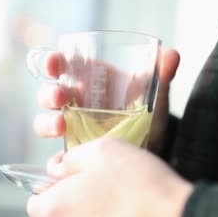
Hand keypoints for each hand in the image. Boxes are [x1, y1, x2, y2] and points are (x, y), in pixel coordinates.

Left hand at [27, 138, 192, 216]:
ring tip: (125, 213)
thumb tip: (59, 168)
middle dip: (77, 210)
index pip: (36, 202)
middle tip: (107, 194)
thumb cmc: (142, 187)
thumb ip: (70, 159)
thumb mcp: (102, 151)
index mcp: (53, 212)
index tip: (76, 183)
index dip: (56, 189)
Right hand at [33, 49, 180, 152]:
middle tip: (60, 97)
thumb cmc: (148, 112)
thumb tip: (172, 55)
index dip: (52, 62)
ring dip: (47, 123)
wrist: (155, 146)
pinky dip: (55, 160)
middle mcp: (74, 103)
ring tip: (61, 126)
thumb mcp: (155, 93)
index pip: (61, 66)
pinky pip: (56, 158)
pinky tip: (60, 162)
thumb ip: (162, 74)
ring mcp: (72, 129)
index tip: (55, 63)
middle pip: (48, 95)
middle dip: (49, 94)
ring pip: (45, 123)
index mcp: (87, 80)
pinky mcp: (74, 154)